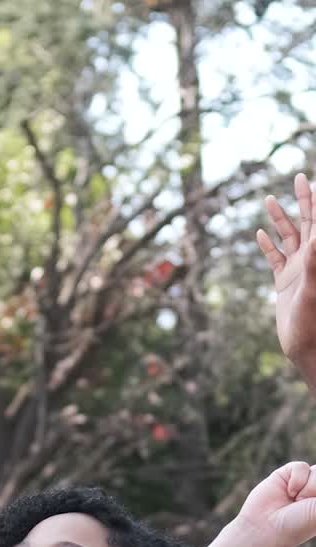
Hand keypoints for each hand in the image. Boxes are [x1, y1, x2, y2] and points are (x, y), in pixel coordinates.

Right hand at [235, 461, 315, 546]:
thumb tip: (308, 490)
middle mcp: (315, 493)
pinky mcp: (287, 475)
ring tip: (297, 501)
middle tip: (306, 504)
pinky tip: (289, 492)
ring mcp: (303, 483)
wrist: (265, 529)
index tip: (312, 503)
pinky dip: (297, 480)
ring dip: (309, 486)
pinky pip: (301, 467)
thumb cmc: (296, 526)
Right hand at [258, 173, 315, 375]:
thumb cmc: (312, 322)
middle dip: (304, 199)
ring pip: (288, 237)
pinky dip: (267, 246)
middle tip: (300, 176)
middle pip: (307, 222)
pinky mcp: (283, 282)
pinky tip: (260, 234)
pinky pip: (274, 259)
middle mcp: (310, 259)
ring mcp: (297, 269)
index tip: (315, 181)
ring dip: (279, 218)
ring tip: (269, 199)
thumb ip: (314, 264)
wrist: (303, 346)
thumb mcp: (311, 291)